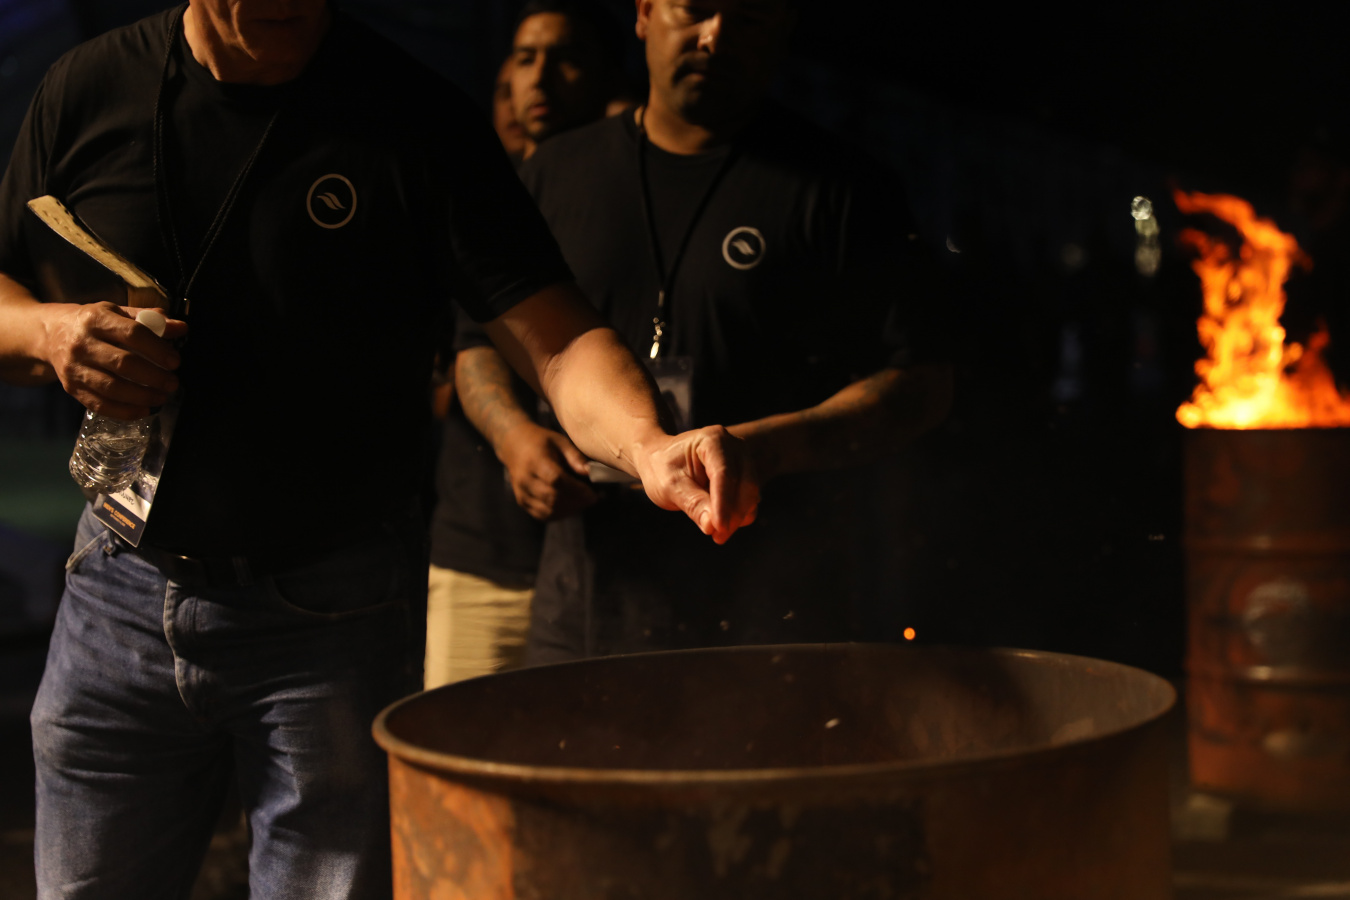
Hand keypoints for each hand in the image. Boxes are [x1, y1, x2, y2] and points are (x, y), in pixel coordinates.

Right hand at [40, 302, 186, 418]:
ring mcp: (74, 368)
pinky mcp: (71, 388)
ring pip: (111, 388)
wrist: (51, 334)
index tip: (175, 362)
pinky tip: (143, 410)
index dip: (157, 350)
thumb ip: (150, 320)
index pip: (132, 334)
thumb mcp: (118, 313)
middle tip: (173, 383)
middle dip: (153, 377)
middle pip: (123, 364)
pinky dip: (124, 411)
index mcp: (97, 319)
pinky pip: (99, 404)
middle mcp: (82, 344)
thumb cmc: (93, 323)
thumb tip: (182, 328)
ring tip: (162, 397)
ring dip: (142, 396)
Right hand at [497, 422, 599, 520]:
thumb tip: (590, 473)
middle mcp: (525, 479)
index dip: (577, 489)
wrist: (514, 445)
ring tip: (584, 503)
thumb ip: (575, 457)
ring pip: (548, 510)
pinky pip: (543, 515)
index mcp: (535, 461)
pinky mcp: (522, 502)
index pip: (556, 480)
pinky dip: (559, 514)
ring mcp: (522, 493)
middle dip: (577, 502)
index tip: (593, 493)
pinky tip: (570, 507)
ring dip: (570, 510)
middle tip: (593, 499)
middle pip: (553, 498)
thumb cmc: (541, 441)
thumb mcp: (560, 441)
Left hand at [634, 425, 759, 544]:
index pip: (723, 473)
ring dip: (738, 517)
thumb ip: (692, 503)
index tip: (718, 528)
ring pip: (751, 493)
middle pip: (745, 483)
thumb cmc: (662, 468)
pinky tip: (722, 527)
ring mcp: (742, 459)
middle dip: (734, 514)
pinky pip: (749, 499)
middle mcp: (734, 446)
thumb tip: (712, 526)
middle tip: (717, 537)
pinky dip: (739, 515)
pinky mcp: (745, 474)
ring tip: (717, 535)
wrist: (661, 460)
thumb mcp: (669, 486)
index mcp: (712, 440)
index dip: (724, 503)